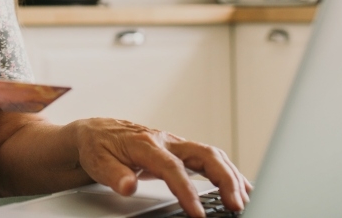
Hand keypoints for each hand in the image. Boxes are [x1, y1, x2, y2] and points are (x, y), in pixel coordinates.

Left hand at [72, 118, 251, 217]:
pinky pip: (211, 159)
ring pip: (213, 155)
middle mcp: (166, 141)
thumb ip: (114, 175)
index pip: (173, 168)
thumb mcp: (98, 161)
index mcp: (146, 144)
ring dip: (232, 176)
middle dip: (225, 180)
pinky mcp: (181, 151)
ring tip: (245, 200)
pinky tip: (241, 187)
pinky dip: (228, 172)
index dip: (188, 191)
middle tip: (237, 205)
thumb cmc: (98, 146)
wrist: (96, 132)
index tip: (199, 213)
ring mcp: (176, 145)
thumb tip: (128, 185)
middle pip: (205, 155)